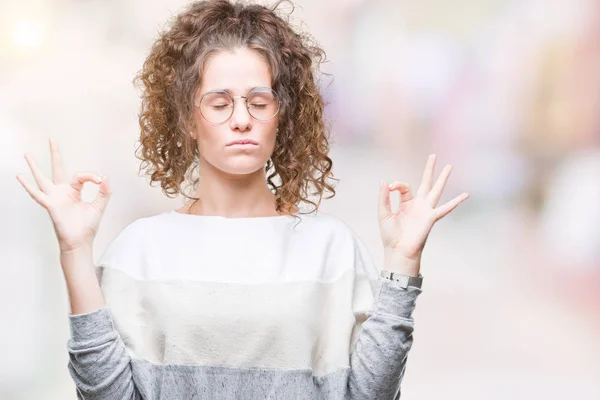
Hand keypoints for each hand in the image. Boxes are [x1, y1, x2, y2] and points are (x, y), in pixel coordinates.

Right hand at [16, 138, 111, 252]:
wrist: (80, 241)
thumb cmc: (87, 226)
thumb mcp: (99, 206)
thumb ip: (104, 192)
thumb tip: (106, 178)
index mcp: (74, 191)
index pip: (81, 175)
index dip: (92, 176)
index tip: (100, 180)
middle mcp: (62, 192)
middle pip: (57, 168)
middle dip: (55, 154)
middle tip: (52, 139)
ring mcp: (55, 198)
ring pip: (43, 178)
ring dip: (35, 166)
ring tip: (27, 154)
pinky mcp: (51, 205)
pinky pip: (38, 194)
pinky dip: (29, 186)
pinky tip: (20, 177)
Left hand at [378, 154, 468, 273]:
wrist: (398, 251)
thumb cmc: (390, 236)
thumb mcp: (383, 213)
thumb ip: (384, 197)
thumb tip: (384, 181)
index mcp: (406, 203)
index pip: (404, 186)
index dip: (397, 184)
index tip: (390, 188)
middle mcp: (418, 204)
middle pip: (425, 182)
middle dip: (429, 169)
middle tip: (433, 155)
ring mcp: (426, 210)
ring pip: (436, 190)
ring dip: (442, 178)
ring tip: (449, 166)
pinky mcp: (431, 218)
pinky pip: (445, 208)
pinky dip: (455, 202)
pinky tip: (465, 195)